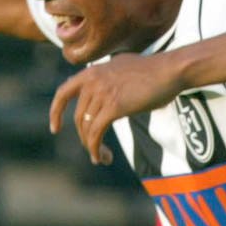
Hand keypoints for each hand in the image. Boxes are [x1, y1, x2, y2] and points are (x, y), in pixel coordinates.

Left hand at [50, 54, 188, 163]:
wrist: (170, 70)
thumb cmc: (154, 71)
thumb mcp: (122, 67)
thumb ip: (108, 78)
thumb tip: (104, 94)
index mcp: (92, 71)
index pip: (64, 92)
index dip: (56, 111)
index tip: (54, 129)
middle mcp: (92, 80)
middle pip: (78, 117)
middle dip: (84, 137)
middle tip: (94, 150)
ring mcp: (102, 92)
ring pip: (87, 127)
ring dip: (92, 147)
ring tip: (101, 157)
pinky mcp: (114, 106)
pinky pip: (96, 133)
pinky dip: (96, 148)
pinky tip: (103, 157)